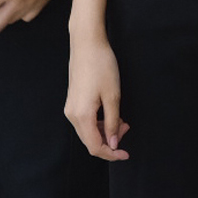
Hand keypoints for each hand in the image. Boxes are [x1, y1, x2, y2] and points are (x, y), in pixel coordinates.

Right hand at [64, 34, 129, 160]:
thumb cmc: (101, 66)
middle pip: (90, 141)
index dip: (111, 154)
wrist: (86, 43)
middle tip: (127, 128)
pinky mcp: (72, 101)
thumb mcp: (113, 95)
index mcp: (81, 116)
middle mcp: (72, 115)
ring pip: (88, 131)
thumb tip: (114, 143)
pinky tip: (110, 112)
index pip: (95, 146)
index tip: (126, 154)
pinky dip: (99, 122)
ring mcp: (70, 108)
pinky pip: (85, 120)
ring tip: (122, 119)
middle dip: (110, 141)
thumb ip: (113, 122)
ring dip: (105, 130)